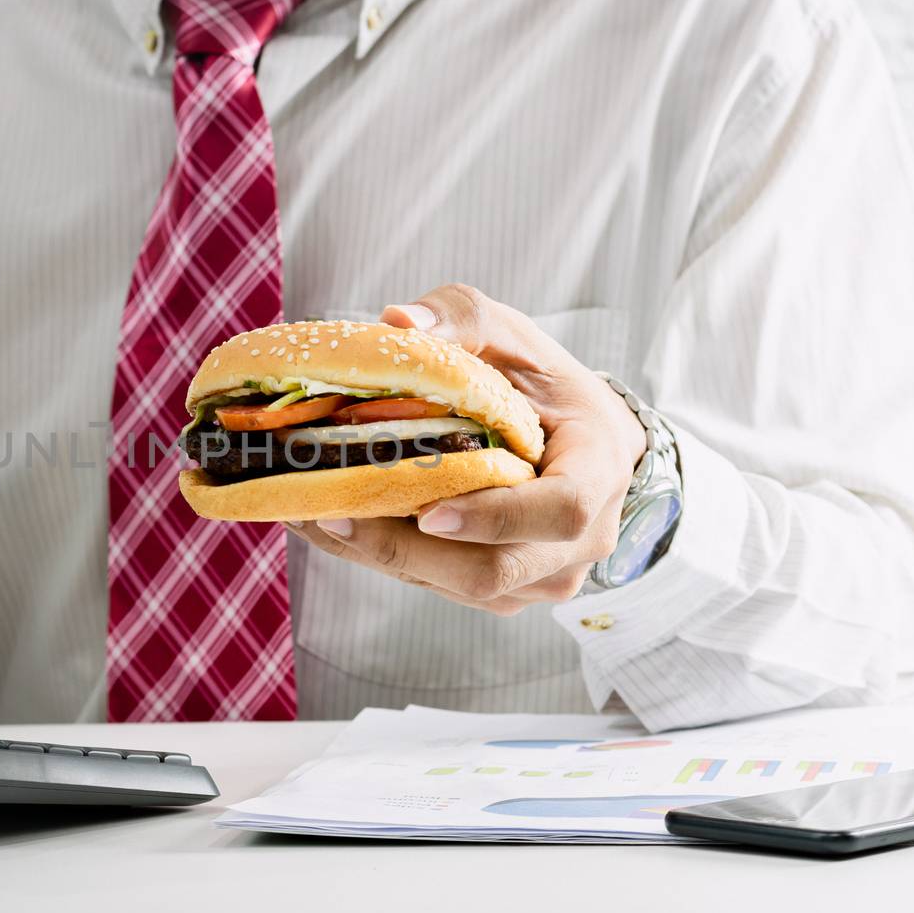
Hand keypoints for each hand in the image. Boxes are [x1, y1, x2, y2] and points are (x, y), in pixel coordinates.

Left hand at [288, 284, 647, 614]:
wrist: (580, 436)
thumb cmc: (542, 380)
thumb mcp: (508, 333)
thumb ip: (459, 320)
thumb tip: (397, 321)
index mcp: (598, 470)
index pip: (558, 510)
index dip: (494, 518)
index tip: (427, 512)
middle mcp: (582, 539)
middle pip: (495, 570)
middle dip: (407, 549)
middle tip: (332, 513)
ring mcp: (545, 576)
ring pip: (460, 588)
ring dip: (384, 559)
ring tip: (315, 517)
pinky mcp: (507, 592)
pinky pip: (444, 588)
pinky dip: (387, 562)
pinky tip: (336, 525)